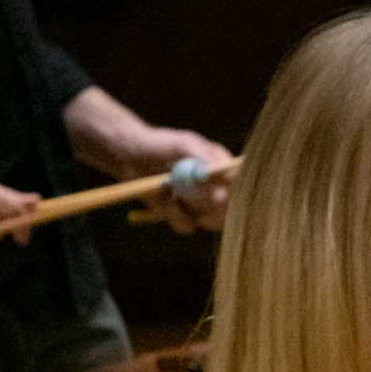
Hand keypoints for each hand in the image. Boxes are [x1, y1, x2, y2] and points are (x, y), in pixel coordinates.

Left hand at [62, 88, 232, 233]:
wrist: (129, 155)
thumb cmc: (159, 144)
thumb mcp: (183, 144)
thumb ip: (203, 158)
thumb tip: (220, 178)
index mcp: (222, 168)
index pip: (241, 187)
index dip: (235, 196)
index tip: (217, 197)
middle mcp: (217, 188)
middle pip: (231, 210)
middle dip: (212, 210)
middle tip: (189, 199)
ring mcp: (202, 204)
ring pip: (210, 221)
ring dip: (187, 211)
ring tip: (169, 192)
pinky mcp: (185, 216)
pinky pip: (188, 226)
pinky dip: (174, 216)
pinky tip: (164, 200)